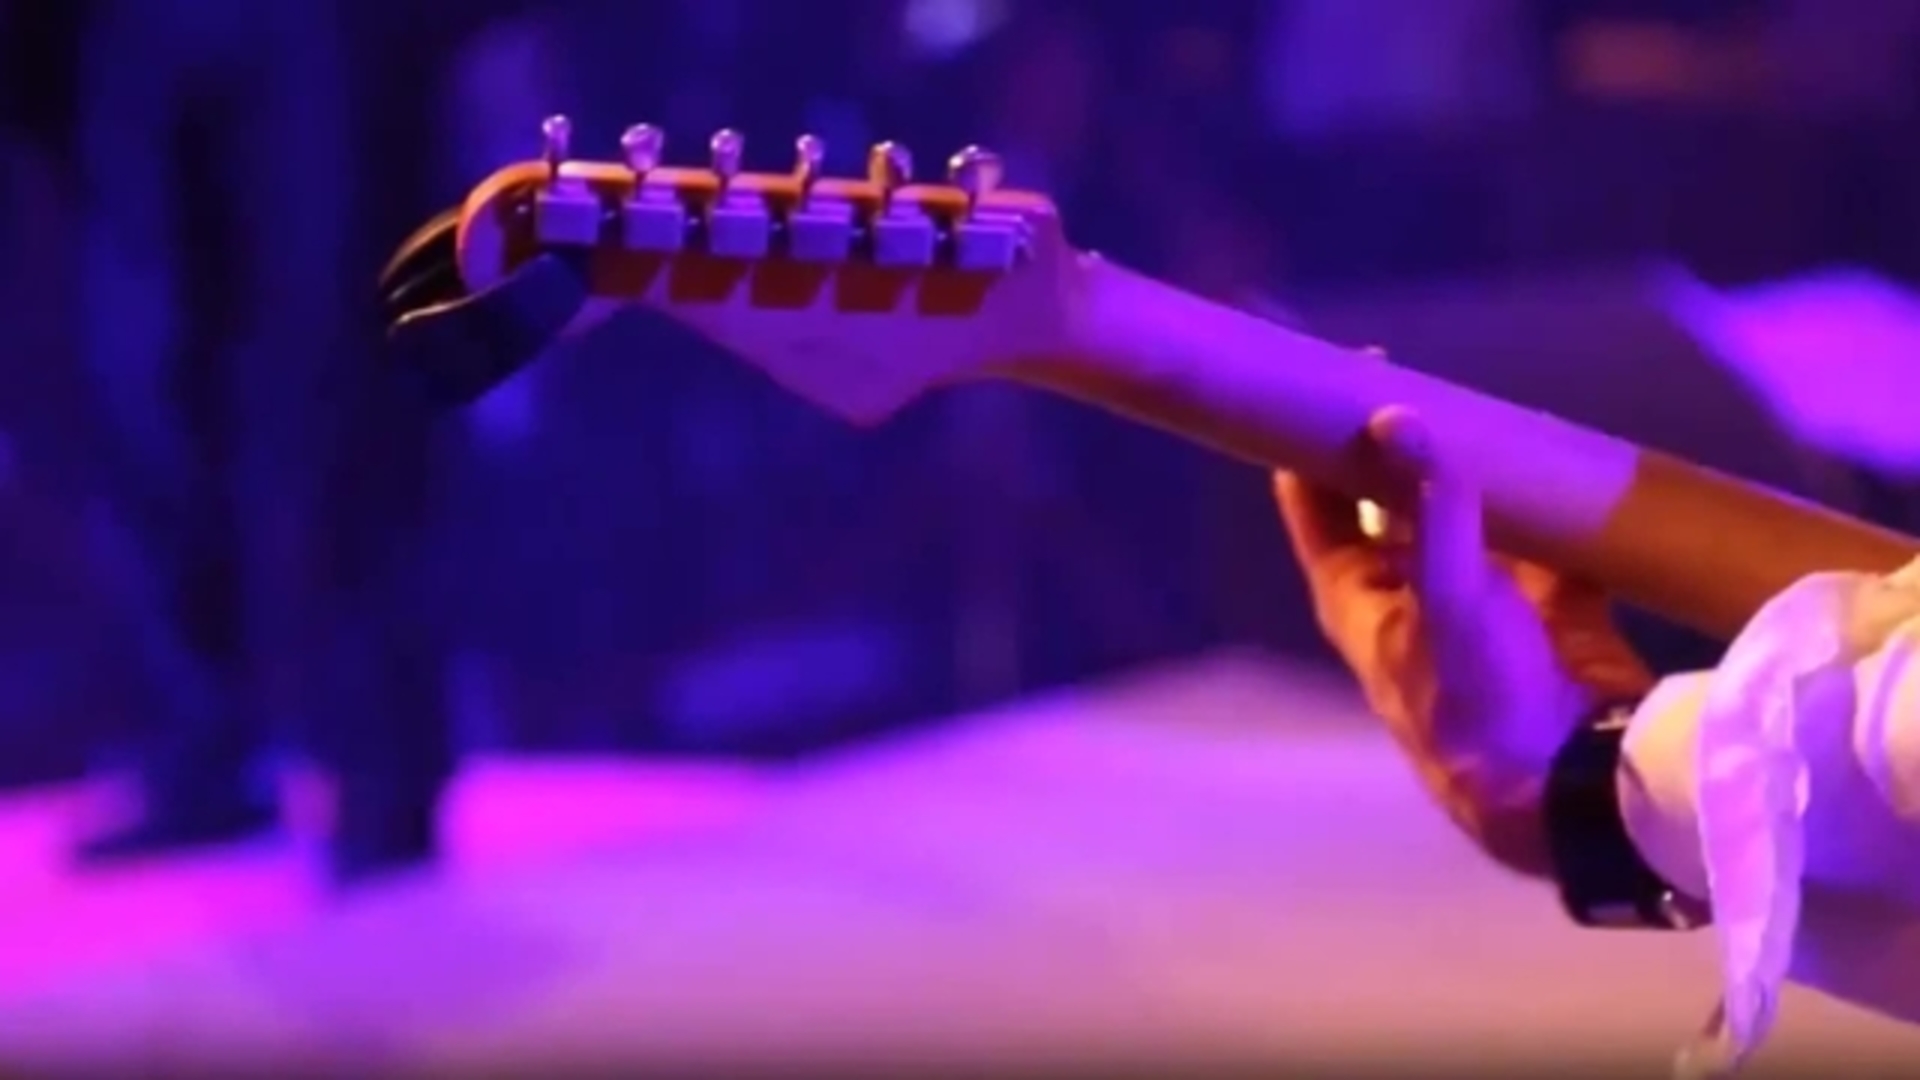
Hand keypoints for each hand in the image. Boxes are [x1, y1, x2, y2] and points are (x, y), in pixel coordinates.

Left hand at [1274, 406, 1654, 876]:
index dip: (1313, 436)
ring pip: (1466, 509)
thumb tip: (1399, 417)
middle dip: (1401, 438)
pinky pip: (1544, 534)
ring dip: (1475, 464)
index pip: (1314, 498)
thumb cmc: (1480, 703)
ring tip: (1485, 401)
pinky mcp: (1547, 606)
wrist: (1571, 785)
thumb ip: (1430, 511)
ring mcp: (1477, 597)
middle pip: (1388, 494)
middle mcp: (1407, 590)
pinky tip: (1560, 455)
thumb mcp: (1447, 598)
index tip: (1328, 370)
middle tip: (1413, 371)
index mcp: (1356, 594)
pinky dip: (1551, 500)